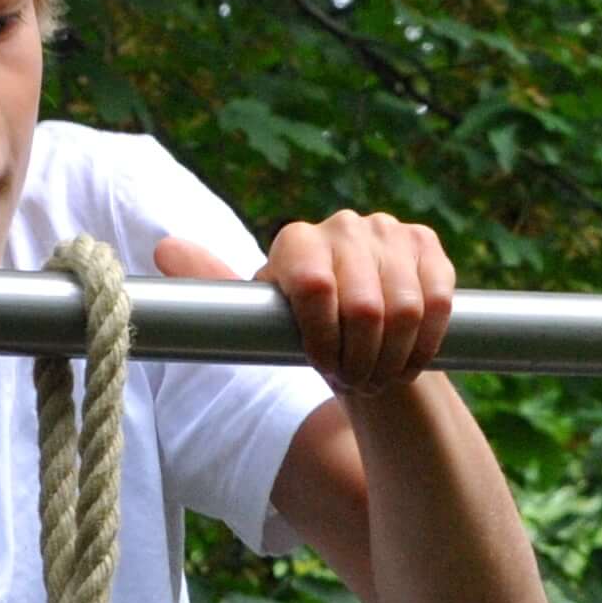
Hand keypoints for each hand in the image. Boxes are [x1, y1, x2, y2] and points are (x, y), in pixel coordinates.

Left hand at [161, 212, 453, 397]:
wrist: (364, 335)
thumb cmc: (304, 332)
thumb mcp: (259, 318)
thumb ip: (213, 285)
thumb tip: (163, 248)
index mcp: (296, 240)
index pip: (313, 286)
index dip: (323, 340)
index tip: (323, 367)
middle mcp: (344, 224)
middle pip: (364, 307)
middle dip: (361, 358)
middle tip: (354, 379)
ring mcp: (389, 230)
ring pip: (406, 309)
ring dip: (393, 357)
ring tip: (378, 373)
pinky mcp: (427, 245)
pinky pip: (438, 301)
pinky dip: (425, 343)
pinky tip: (410, 358)